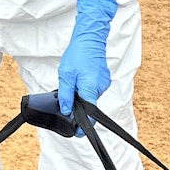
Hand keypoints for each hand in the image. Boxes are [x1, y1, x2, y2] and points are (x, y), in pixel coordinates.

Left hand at [57, 0, 118, 117]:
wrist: (90, 37)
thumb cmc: (77, 54)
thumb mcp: (66, 75)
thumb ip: (66, 95)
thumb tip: (67, 110)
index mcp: (91, 89)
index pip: (89, 114)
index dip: (82, 124)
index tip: (76, 131)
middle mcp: (100, 88)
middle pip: (89, 106)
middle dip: (78, 106)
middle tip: (66, 100)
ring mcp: (103, 83)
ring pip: (90, 97)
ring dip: (81, 95)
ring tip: (71, 83)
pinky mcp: (103, 79)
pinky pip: (93, 89)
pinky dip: (85, 88)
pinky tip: (78, 79)